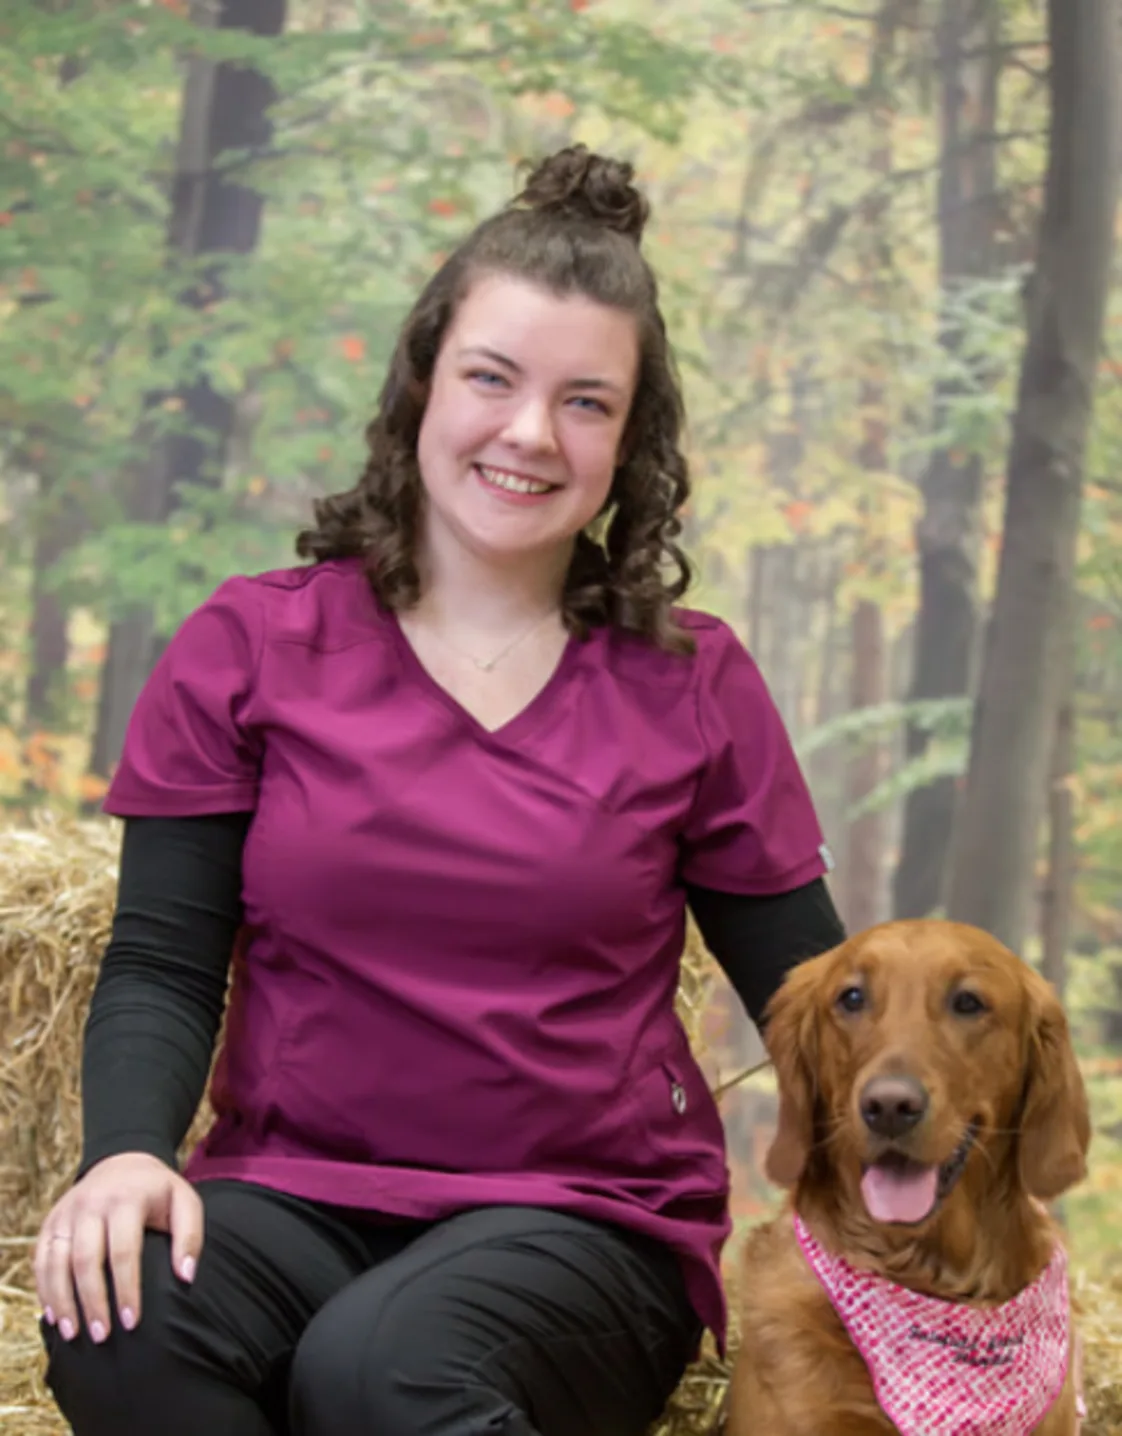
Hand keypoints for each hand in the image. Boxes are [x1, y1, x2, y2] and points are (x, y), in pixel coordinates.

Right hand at [34, 1152, 202, 1342]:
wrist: (122, 1162)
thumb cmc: (158, 1192)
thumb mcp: (185, 1202)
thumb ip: (190, 1237)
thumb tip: (186, 1277)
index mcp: (127, 1199)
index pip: (123, 1250)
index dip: (126, 1288)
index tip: (132, 1322)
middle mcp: (91, 1204)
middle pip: (85, 1260)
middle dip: (92, 1301)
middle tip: (101, 1336)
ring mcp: (66, 1213)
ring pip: (56, 1262)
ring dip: (62, 1301)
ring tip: (73, 1334)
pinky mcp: (50, 1222)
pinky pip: (41, 1259)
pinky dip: (44, 1289)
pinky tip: (53, 1316)